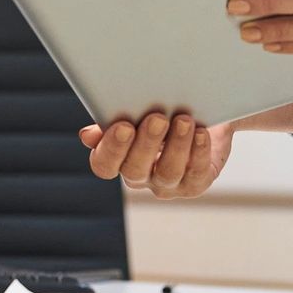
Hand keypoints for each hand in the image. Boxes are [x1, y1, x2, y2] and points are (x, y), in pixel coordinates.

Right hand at [78, 112, 232, 197]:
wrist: (205, 115)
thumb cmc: (165, 109)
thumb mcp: (138, 108)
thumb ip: (113, 118)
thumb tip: (87, 136)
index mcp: (118, 156)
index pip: (104, 164)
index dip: (110, 149)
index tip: (122, 125)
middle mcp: (140, 175)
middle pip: (135, 170)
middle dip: (146, 144)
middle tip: (157, 117)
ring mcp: (167, 183)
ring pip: (168, 173)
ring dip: (177, 145)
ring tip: (184, 119)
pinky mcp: (195, 183)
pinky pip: (196, 174)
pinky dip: (199, 152)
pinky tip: (201, 133)